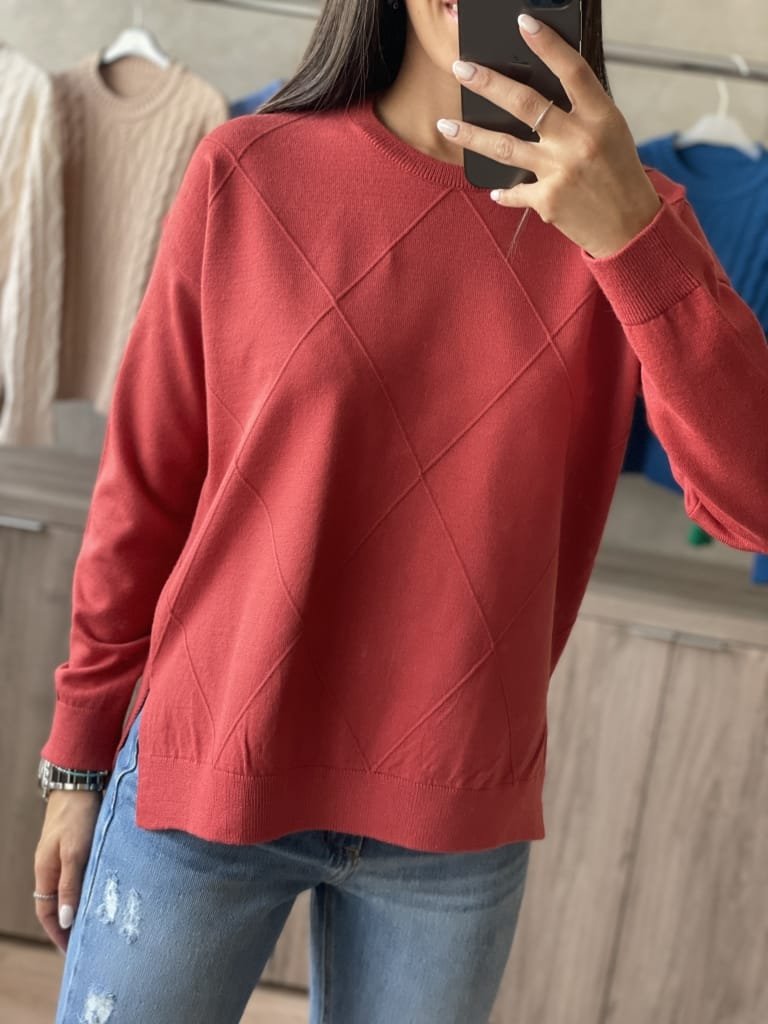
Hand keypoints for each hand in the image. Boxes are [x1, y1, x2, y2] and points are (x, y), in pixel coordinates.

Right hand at [34, 790, 101, 953]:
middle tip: (90, 941)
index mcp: (45, 871)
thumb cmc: (77, 816)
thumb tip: (65, 920)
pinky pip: (80, 874)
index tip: (73, 950)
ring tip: (100, 921)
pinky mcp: (78, 845)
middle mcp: (51, 866)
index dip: (58, 933)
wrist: (81, 782)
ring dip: (80, 905)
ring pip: (70, 889)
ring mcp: (63, 855)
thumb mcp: (75, 852)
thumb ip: (70, 884)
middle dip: (69, 924)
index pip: (47, 912)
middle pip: (57, 904)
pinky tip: (104, 890)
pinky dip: (88, 887)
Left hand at [436, 13, 661, 258]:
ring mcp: (560, 171)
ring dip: (470, 135)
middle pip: (526, 103)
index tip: (523, 23)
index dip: (548, 44)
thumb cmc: (619, 174)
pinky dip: (504, 190)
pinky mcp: (547, 201)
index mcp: (601, 117)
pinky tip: (494, 188)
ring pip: (504, 146)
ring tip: (445, 124)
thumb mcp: (611, 133)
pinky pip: (514, 190)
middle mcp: (579, 141)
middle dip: (489, 83)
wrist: (629, 228)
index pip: (572, 70)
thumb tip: (540, 92)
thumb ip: (581, 111)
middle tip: (461, 68)